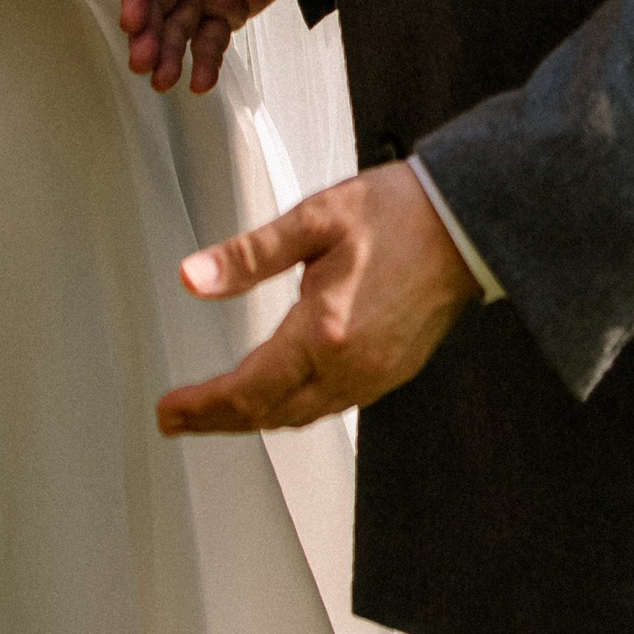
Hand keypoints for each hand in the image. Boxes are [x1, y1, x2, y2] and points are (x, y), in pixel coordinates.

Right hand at [121, 0, 317, 94]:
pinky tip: (201, 83)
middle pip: (155, 2)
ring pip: (177, 27)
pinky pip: (211, 40)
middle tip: (142, 62)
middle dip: (147, 33)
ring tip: (164, 82)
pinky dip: (205, 62)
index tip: (132, 20)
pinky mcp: (223, 12)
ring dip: (168, 54)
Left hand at [156, 164, 478, 435]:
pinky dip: (294, 408)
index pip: (248, 389)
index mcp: (326, 332)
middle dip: (218, 421)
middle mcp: (352, 366)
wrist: (464, 222)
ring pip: (303, 416)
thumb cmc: (397, 213)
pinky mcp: (393, 371)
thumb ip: (248, 256)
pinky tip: (278, 395)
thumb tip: (192, 278)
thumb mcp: (312, 221)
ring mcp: (377, 375)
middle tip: (178, 419)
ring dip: (256, 418)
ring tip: (217, 412)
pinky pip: (332, 405)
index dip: (202, 407)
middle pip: (271, 414)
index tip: (168, 412)